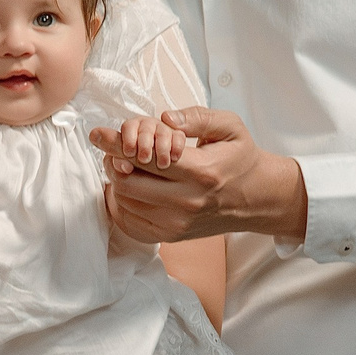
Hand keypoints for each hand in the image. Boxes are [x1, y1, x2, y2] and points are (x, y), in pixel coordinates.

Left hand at [98, 108, 308, 244]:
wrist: (257, 198)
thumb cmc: (239, 158)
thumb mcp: (230, 127)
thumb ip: (197, 118)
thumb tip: (164, 118)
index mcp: (202, 172)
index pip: (146, 158)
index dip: (116, 144)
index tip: (98, 133)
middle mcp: (188, 202)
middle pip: (129, 182)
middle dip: (114, 161)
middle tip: (113, 149)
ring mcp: (178, 224)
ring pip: (126, 202)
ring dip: (117, 181)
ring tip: (124, 165)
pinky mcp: (172, 237)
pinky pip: (130, 222)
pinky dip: (122, 203)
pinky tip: (129, 187)